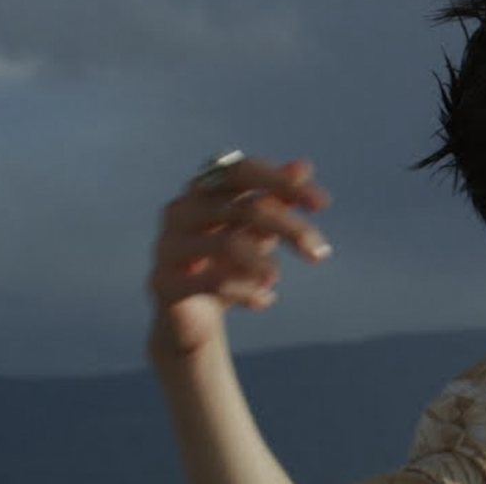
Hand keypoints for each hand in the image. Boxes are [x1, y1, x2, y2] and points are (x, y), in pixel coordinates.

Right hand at [146, 156, 332, 358]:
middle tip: (320, 253)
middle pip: (244, 208)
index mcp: (203, 189)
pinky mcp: (163, 281)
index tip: (323, 204)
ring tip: (278, 278)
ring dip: (263, 262)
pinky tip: (265, 300)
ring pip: (227, 243)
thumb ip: (277, 197)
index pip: (242, 170)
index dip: (282, 182)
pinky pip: (211, 281)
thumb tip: (303, 166)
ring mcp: (168, 245)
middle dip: (290, 228)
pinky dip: (245, 290)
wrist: (193, 318)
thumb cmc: (229, 262)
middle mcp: (181, 210)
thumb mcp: (258, 229)